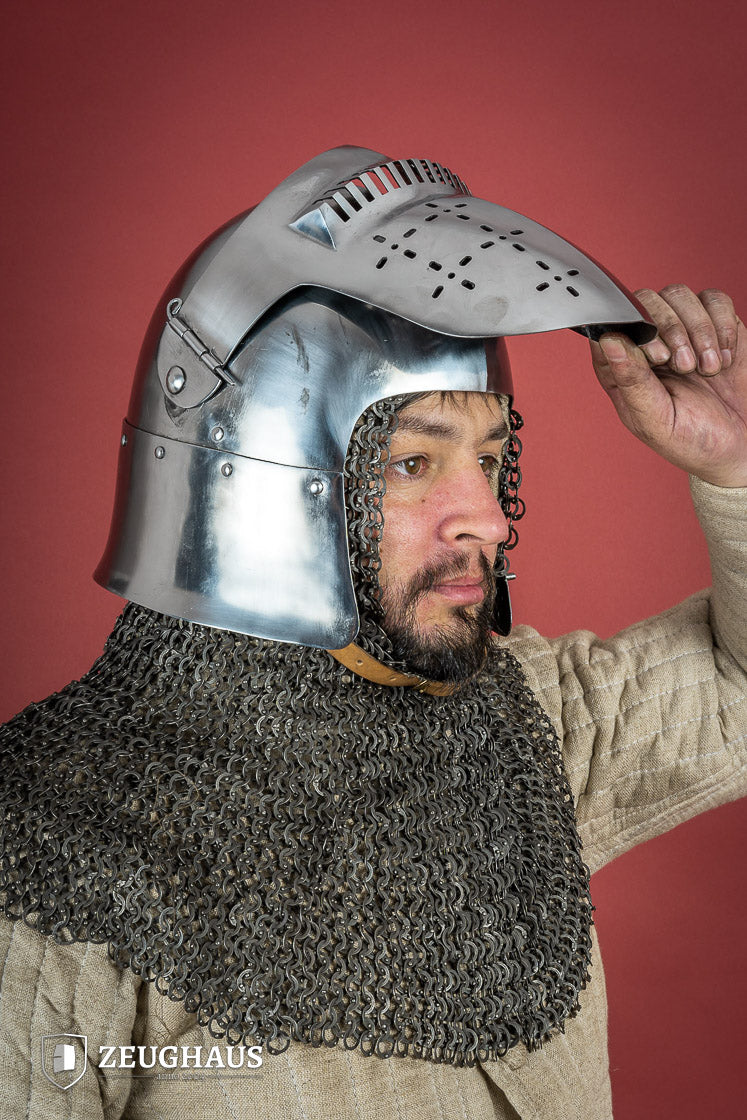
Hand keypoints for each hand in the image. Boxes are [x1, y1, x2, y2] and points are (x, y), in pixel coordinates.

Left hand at [590, 286, 746, 486]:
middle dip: (670, 329)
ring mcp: (681, 330)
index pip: (611, 324)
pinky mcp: (714, 324)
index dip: (633, 331)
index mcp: (623, 367)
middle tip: (685, 366)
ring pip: (678, 294)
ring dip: (698, 330)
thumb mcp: (656, 420)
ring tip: (707, 370)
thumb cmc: (692, 440)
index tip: (658, 359)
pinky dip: (722, 327)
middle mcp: (648, 343)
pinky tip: (723, 358)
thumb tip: (607, 340)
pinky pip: (714, 299)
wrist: (741, 445)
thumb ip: (631, 381)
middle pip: (645, 300)